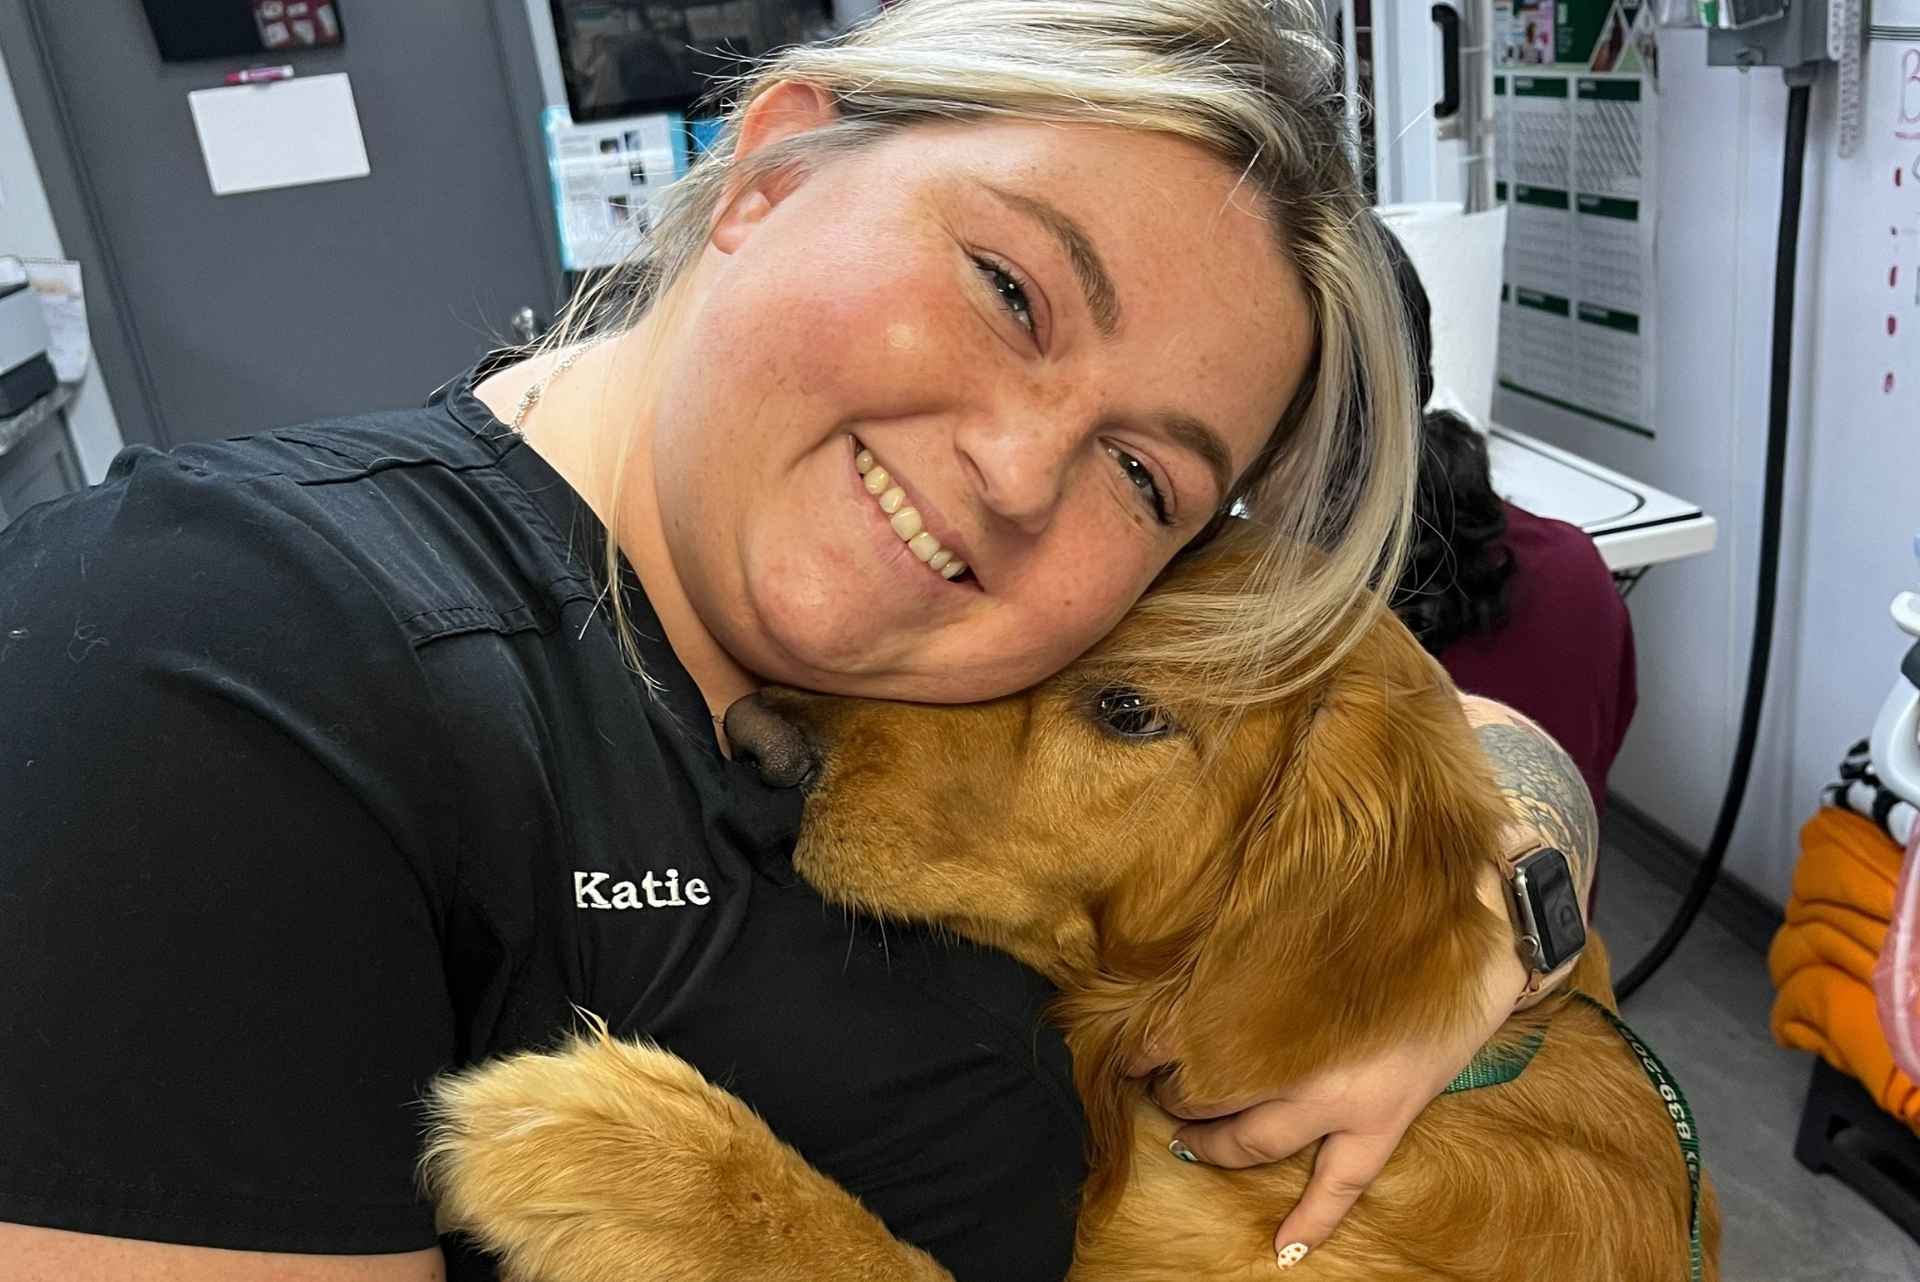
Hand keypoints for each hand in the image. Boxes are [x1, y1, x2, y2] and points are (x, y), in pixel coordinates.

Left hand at [1133, 943, 1528, 1269]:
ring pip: (1255, 1140)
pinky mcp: (1382, 1123)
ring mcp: (1342, 1099)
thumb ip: (1257, 956)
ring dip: (1212, 1146)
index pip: (1187, 1030)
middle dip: (1176, 1095)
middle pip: (1213, 1091)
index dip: (1149, 1045)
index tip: (1127, 1049)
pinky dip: (1311, 1219)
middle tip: (1157, 1090)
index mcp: (1276, 1000)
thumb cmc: (1384, 927)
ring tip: (1184, 1142)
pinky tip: (1282, 1248)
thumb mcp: (1304, 930)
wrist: (1474, 945)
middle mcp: (1299, 1056)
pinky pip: (1341, 1186)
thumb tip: (1196, 966)